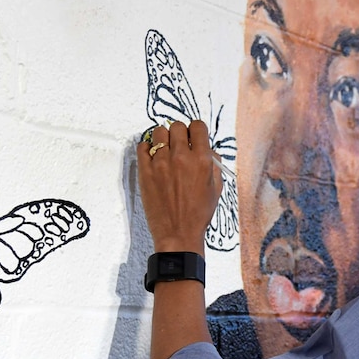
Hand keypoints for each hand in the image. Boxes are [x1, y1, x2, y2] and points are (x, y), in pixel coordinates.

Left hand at [137, 121, 221, 254]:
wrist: (178, 233)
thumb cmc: (198, 213)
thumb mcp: (216, 188)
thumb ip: (213, 165)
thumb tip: (207, 150)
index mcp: (202, 161)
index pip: (198, 126)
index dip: (196, 130)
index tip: (194, 137)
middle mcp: (182, 157)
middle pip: (177, 126)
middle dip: (180, 133)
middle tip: (179, 144)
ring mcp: (161, 163)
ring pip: (159, 132)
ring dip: (164, 138)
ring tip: (165, 150)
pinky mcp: (145, 171)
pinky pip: (142, 146)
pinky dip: (148, 148)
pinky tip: (153, 157)